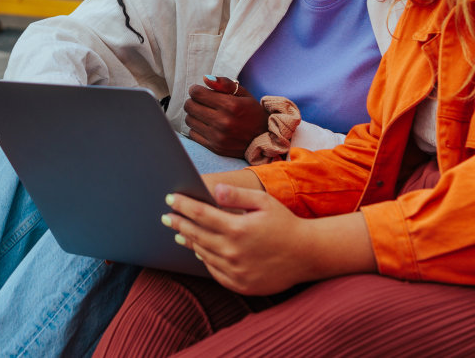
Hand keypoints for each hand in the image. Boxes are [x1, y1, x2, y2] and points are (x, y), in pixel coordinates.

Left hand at [162, 186, 374, 294]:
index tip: (170, 199)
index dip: (182, 205)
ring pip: (203, 254)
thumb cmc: (285, 224)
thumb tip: (212, 189)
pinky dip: (205, 259)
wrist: (307, 255)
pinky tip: (201, 251)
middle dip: (179, 223)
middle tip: (166, 216)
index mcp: (237, 229)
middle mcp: (233, 252)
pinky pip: (214, 271)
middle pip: (196, 235)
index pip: (199, 214)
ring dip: (189, 241)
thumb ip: (236, 195)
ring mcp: (235, 271)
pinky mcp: (240, 284)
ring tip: (180, 232)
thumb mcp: (263, 202)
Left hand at [183, 77, 268, 157]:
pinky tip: (206, 125)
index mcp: (231, 105)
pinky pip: (192, 134)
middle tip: (200, 101)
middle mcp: (223, 122)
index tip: (199, 90)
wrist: (264, 138)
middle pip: (190, 106)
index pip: (197, 93)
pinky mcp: (215, 147)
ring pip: (189, 120)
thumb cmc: (252, 112)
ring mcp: (218, 137)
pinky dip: (196, 127)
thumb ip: (224, 84)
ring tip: (204, 113)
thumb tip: (205, 78)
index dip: (195, 89)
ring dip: (194, 114)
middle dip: (193, 101)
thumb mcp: (243, 94)